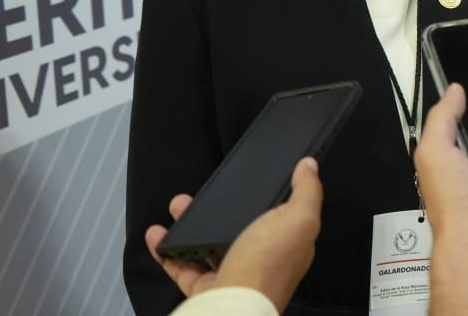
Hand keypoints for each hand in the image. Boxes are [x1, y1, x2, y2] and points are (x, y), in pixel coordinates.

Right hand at [144, 157, 322, 311]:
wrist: (232, 309)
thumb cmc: (267, 267)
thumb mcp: (299, 220)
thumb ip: (306, 192)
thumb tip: (310, 167)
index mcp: (286, 243)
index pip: (280, 215)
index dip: (266, 197)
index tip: (249, 179)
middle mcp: (259, 259)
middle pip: (238, 226)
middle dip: (220, 206)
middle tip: (203, 191)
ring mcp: (230, 273)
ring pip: (207, 243)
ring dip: (190, 222)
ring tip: (178, 205)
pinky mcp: (204, 287)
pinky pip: (181, 265)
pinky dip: (166, 250)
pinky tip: (158, 235)